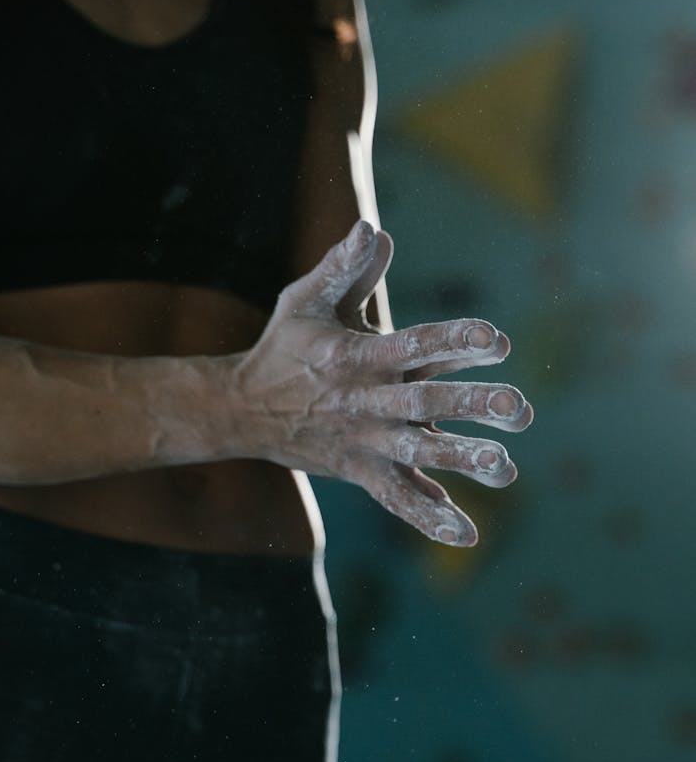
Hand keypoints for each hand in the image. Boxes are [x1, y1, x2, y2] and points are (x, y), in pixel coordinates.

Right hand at [227, 221, 532, 545]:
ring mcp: (365, 442)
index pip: (415, 345)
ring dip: (462, 461)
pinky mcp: (361, 472)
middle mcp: (367, 401)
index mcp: (360, 356)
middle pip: (425, 404)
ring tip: (505, 469)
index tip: (498, 342)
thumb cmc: (284, 346)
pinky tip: (467, 534)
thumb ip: (345, 268)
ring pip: (418, 455)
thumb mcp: (307, 300)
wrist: (242, 409)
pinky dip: (429, 516)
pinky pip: (397, 499)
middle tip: (519, 410)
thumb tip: (374, 227)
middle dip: (473, 407)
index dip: (456, 342)